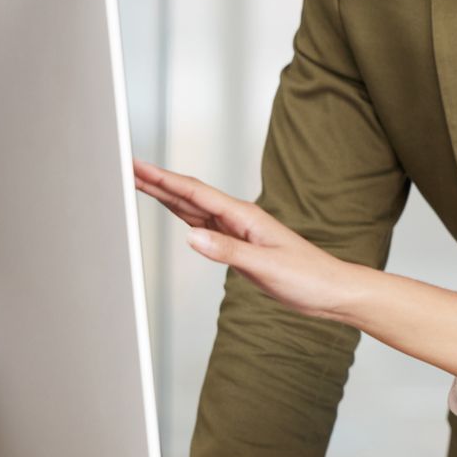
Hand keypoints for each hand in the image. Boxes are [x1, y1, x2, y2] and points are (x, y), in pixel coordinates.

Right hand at [134, 160, 361, 321]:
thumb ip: (228, 251)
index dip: (163, 178)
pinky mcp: (238, 246)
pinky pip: (203, 226)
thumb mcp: (266, 266)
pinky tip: (171, 209)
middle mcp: (238, 219)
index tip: (137, 165)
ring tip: (138, 182)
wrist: (330, 290)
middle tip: (125, 167)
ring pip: (193, 209)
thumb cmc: (308, 277)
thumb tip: (191, 236)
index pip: (195, 193)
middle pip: (189, 195)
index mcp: (244, 217)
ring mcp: (237, 231)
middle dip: (157, 181)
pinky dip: (182, 215)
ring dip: (165, 195)